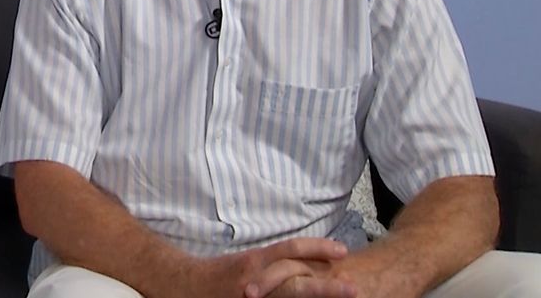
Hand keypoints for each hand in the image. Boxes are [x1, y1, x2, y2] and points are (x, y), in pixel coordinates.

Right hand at [177, 237, 353, 297]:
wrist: (186, 286)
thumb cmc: (220, 274)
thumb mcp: (248, 262)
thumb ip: (274, 262)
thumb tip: (305, 262)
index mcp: (256, 260)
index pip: (290, 250)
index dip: (317, 248)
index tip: (343, 250)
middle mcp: (256, 280)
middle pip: (296, 282)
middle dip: (326, 287)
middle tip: (354, 287)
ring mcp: (255, 296)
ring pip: (289, 297)